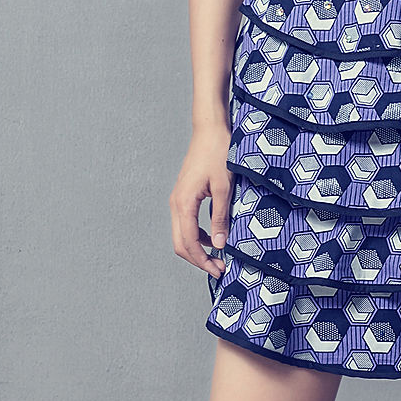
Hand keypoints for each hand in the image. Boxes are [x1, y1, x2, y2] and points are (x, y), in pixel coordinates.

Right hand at [169, 123, 233, 278]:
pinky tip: (215, 237)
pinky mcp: (183, 196)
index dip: (203, 261)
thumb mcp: (224, 187)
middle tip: (219, 269)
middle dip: (198, 260)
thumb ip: (220, 216)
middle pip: (181, 243)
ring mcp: (177, 200)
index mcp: (184, 203)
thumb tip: (220, 244)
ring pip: (182, 234)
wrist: (210, 130)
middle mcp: (176, 204)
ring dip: (198, 249)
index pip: (189, 243)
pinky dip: (198, 235)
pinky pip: (186, 223)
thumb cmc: (218, 153)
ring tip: (219, 256)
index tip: (219, 270)